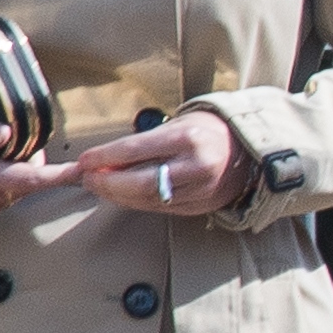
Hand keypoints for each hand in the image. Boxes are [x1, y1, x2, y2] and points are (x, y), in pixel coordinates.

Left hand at [74, 113, 248, 214]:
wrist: (247, 150)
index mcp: (187, 138)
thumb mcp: (178, 124)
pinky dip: (136, 203)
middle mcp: (195, 165)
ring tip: (101, 187)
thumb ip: (143, 143)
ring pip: (147, 200)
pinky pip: (160, 208)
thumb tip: (102, 160)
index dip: (103, 157)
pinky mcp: (201, 205)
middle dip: (106, 183)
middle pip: (138, 182)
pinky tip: (124, 196)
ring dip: (117, 195)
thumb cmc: (207, 131)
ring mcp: (200, 189)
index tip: (84, 161)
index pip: (134, 150)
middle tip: (87, 179)